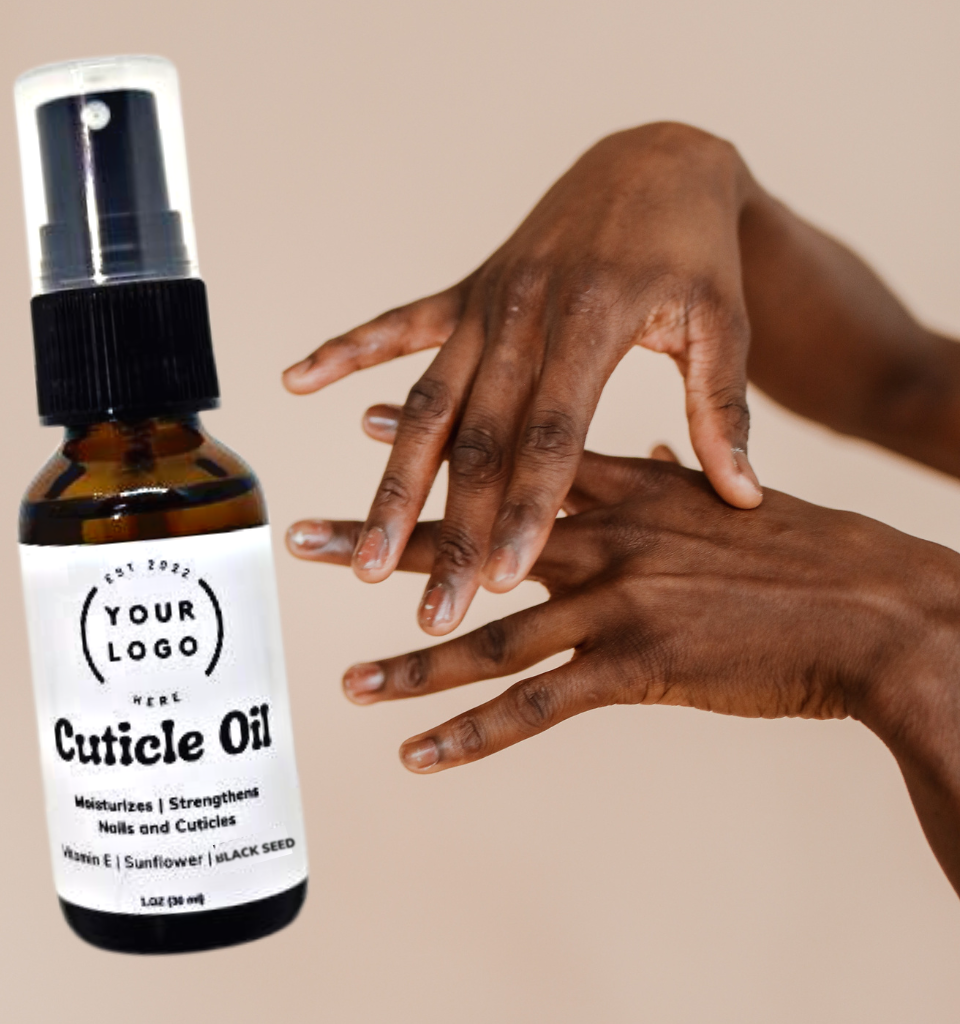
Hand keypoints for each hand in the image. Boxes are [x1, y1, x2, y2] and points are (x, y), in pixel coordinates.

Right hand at [284, 123, 763, 637]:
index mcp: (591, 324)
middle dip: (452, 530)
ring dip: (394, 481)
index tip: (501, 581)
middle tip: (429, 610)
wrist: (654, 160)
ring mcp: (488, 301)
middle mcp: (525, 315)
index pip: (553, 437)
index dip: (527, 510)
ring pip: (427, 403)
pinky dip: (347, 350)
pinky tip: (298, 381)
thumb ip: (722, 411)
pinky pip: (398, 323)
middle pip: (477, 440)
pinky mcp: (468, 289)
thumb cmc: (694, 250)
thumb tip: (742, 497)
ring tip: (369, 552)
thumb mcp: (721, 322)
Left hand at [288, 439, 959, 893]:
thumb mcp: (726, 494)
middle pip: (471, 538)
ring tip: (347, 682)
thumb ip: (668, 475)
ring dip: (412, 663)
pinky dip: (474, 733)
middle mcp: (605, 535)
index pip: (511, 455)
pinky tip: (419, 752)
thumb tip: (643, 453)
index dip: (438, 438)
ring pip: (489, 636)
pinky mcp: (639, 663)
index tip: (369, 421)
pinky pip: (538, 707)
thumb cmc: (805, 552)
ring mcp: (617, 598)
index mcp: (626, 487)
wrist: (875, 606)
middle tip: (309, 539)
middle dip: (383, 539)